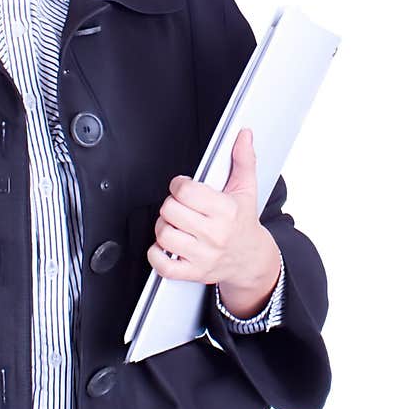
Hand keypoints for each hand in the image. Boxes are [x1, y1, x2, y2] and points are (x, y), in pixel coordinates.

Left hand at [146, 129, 281, 312]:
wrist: (251, 259)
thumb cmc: (243, 223)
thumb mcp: (246, 190)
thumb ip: (243, 160)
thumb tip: (243, 136)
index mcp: (226, 211)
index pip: (185, 191)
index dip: (179, 185)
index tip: (184, 187)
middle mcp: (214, 234)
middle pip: (170, 210)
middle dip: (171, 205)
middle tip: (180, 207)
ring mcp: (203, 256)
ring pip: (163, 235)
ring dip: (163, 227)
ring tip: (174, 224)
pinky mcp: (193, 273)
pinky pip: (162, 265)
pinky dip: (157, 255)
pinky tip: (166, 246)